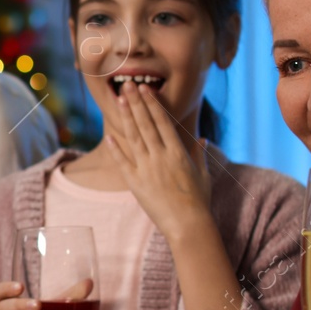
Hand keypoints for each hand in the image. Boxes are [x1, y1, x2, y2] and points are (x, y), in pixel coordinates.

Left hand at [106, 83, 212, 238]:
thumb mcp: (202, 174)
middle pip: (145, 124)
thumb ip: (198, 154)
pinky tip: (109, 135)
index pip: (162, 122)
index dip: (152, 104)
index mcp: (178, 152)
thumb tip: (201, 139)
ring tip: (119, 99)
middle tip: (127, 85)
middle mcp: (161, 157)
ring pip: (134, 138)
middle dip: (136, 103)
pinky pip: (123, 162)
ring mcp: (147, 169)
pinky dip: (116, 148)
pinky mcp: (136, 183)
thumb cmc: (199, 200)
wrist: (188, 224)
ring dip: (126, 117)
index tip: (145, 90)